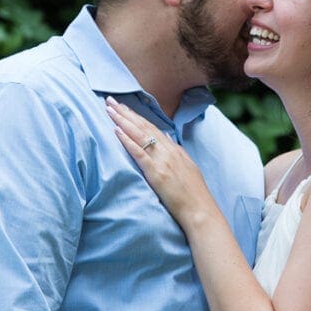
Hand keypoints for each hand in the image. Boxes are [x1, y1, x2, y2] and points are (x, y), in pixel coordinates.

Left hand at [105, 96, 213, 223]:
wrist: (201, 210)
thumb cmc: (194, 194)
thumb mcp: (187, 167)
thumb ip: (175, 152)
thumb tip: (166, 138)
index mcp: (175, 150)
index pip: (152, 128)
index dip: (136, 116)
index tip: (124, 107)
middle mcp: (168, 151)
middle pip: (143, 126)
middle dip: (126, 112)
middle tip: (110, 100)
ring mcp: (162, 161)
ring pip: (139, 135)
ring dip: (123, 120)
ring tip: (109, 109)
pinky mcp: (156, 173)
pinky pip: (139, 153)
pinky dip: (127, 141)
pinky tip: (116, 131)